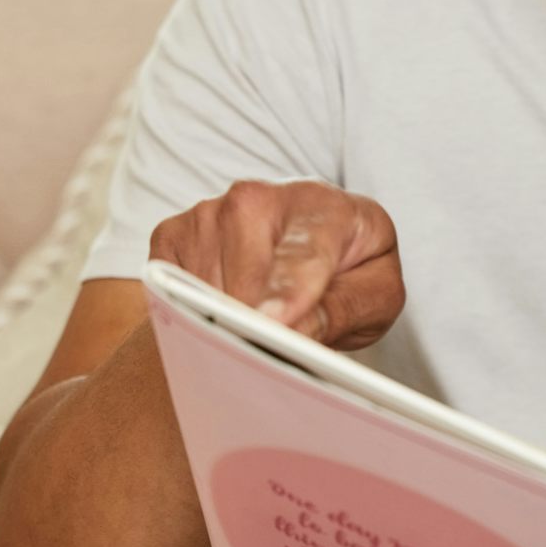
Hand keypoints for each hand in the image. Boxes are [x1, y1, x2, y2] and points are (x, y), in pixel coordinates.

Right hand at [149, 180, 403, 349]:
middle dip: (255, 328)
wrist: (322, 242)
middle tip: (276, 347)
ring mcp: (211, 212)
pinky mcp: (173, 233)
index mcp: (325, 207)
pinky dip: (193, 313)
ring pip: (203, 294)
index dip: (288, 291)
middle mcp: (261, 199)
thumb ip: (340, 311)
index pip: (303, 252)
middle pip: (245, 284)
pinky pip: (171, 292)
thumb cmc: (351, 270)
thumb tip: (290, 332)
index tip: (272, 323)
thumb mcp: (374, 296)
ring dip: (225, 325)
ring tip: (258, 319)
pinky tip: (225, 307)